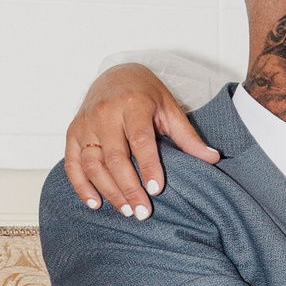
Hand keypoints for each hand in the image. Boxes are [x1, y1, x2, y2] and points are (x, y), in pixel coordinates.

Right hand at [65, 65, 219, 217]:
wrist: (116, 74)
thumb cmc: (145, 94)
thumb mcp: (170, 109)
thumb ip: (188, 136)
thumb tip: (212, 159)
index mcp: (133, 104)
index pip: (139, 140)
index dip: (148, 166)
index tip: (156, 190)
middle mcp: (105, 113)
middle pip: (114, 157)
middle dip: (129, 188)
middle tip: (142, 212)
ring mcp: (85, 123)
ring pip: (92, 164)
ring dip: (109, 191)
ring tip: (127, 210)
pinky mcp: (73, 131)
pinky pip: (72, 163)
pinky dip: (81, 186)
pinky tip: (96, 203)